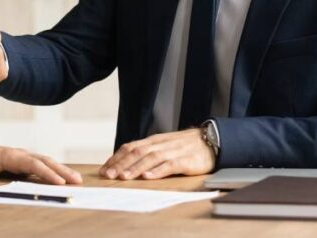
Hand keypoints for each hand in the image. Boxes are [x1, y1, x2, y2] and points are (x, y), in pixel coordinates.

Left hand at [0, 144, 82, 185]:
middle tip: (78, 181)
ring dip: (62, 170)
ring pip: (46, 162)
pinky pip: (42, 167)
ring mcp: (24, 158)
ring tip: (77, 180)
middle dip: (61, 170)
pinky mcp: (25, 164)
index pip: (32, 164)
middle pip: (44, 161)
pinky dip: (55, 171)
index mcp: (10, 155)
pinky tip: (65, 179)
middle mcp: (21, 155)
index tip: (59, 182)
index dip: (46, 173)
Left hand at [99, 129, 215, 179]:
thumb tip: (127, 164)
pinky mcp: (186, 160)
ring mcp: (173, 152)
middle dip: (120, 164)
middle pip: (136, 152)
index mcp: (153, 141)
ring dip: (135, 168)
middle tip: (108, 175)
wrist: (212, 140)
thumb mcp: (164, 146)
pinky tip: (148, 177)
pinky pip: (170, 165)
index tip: (104, 169)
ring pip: (150, 158)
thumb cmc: (185, 146)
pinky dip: (158, 171)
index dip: (116, 158)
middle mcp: (160, 145)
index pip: (130, 147)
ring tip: (124, 177)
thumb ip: (148, 153)